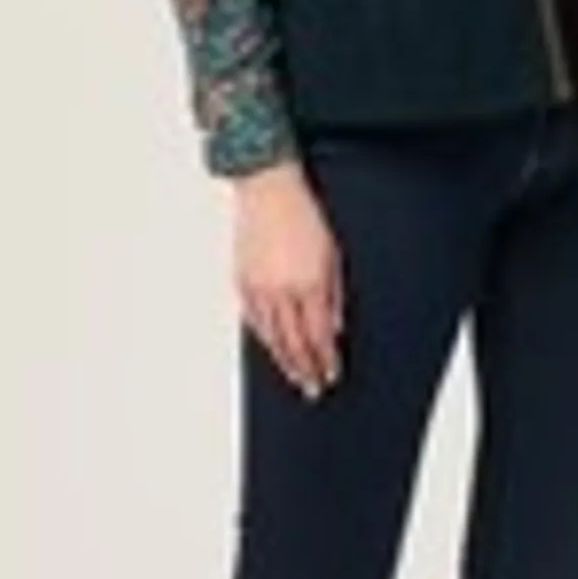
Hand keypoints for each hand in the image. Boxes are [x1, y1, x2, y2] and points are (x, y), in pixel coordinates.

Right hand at [230, 160, 344, 397]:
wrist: (268, 189)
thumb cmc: (303, 215)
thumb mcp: (333, 255)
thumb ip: (335, 296)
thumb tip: (334, 329)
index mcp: (308, 284)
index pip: (318, 337)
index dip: (325, 361)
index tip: (331, 375)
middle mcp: (281, 291)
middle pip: (294, 344)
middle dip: (305, 370)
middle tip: (312, 389)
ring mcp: (259, 288)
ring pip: (271, 338)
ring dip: (284, 362)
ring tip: (294, 377)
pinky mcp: (242, 282)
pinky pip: (253, 321)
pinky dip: (264, 339)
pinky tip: (272, 348)